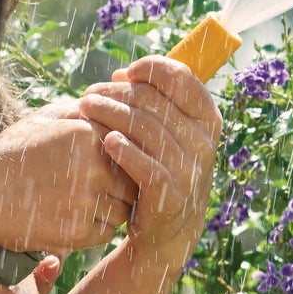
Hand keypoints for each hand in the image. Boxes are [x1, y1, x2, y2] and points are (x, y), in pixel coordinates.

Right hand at [0, 101, 137, 254]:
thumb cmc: (12, 152)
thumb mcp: (44, 119)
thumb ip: (81, 111)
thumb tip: (114, 106)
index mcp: (86, 133)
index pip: (129, 145)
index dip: (122, 156)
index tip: (107, 164)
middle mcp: (91, 166)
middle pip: (131, 179)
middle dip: (121, 184)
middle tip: (102, 186)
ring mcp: (85, 201)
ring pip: (122, 209)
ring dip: (111, 207)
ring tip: (86, 201)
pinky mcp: (77, 231)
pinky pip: (105, 232)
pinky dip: (96, 227)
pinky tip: (74, 216)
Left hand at [78, 54, 221, 254]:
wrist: (167, 225)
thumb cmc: (161, 164)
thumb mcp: (167, 130)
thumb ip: (150, 100)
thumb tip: (121, 74)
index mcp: (207, 118)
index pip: (181, 78)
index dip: (150, 68)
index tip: (124, 72)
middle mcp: (203, 143)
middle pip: (154, 101)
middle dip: (116, 93)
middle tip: (89, 95)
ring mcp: (189, 171)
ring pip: (145, 129)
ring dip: (110, 114)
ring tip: (85, 109)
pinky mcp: (170, 197)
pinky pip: (145, 166)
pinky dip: (124, 150)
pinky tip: (106, 141)